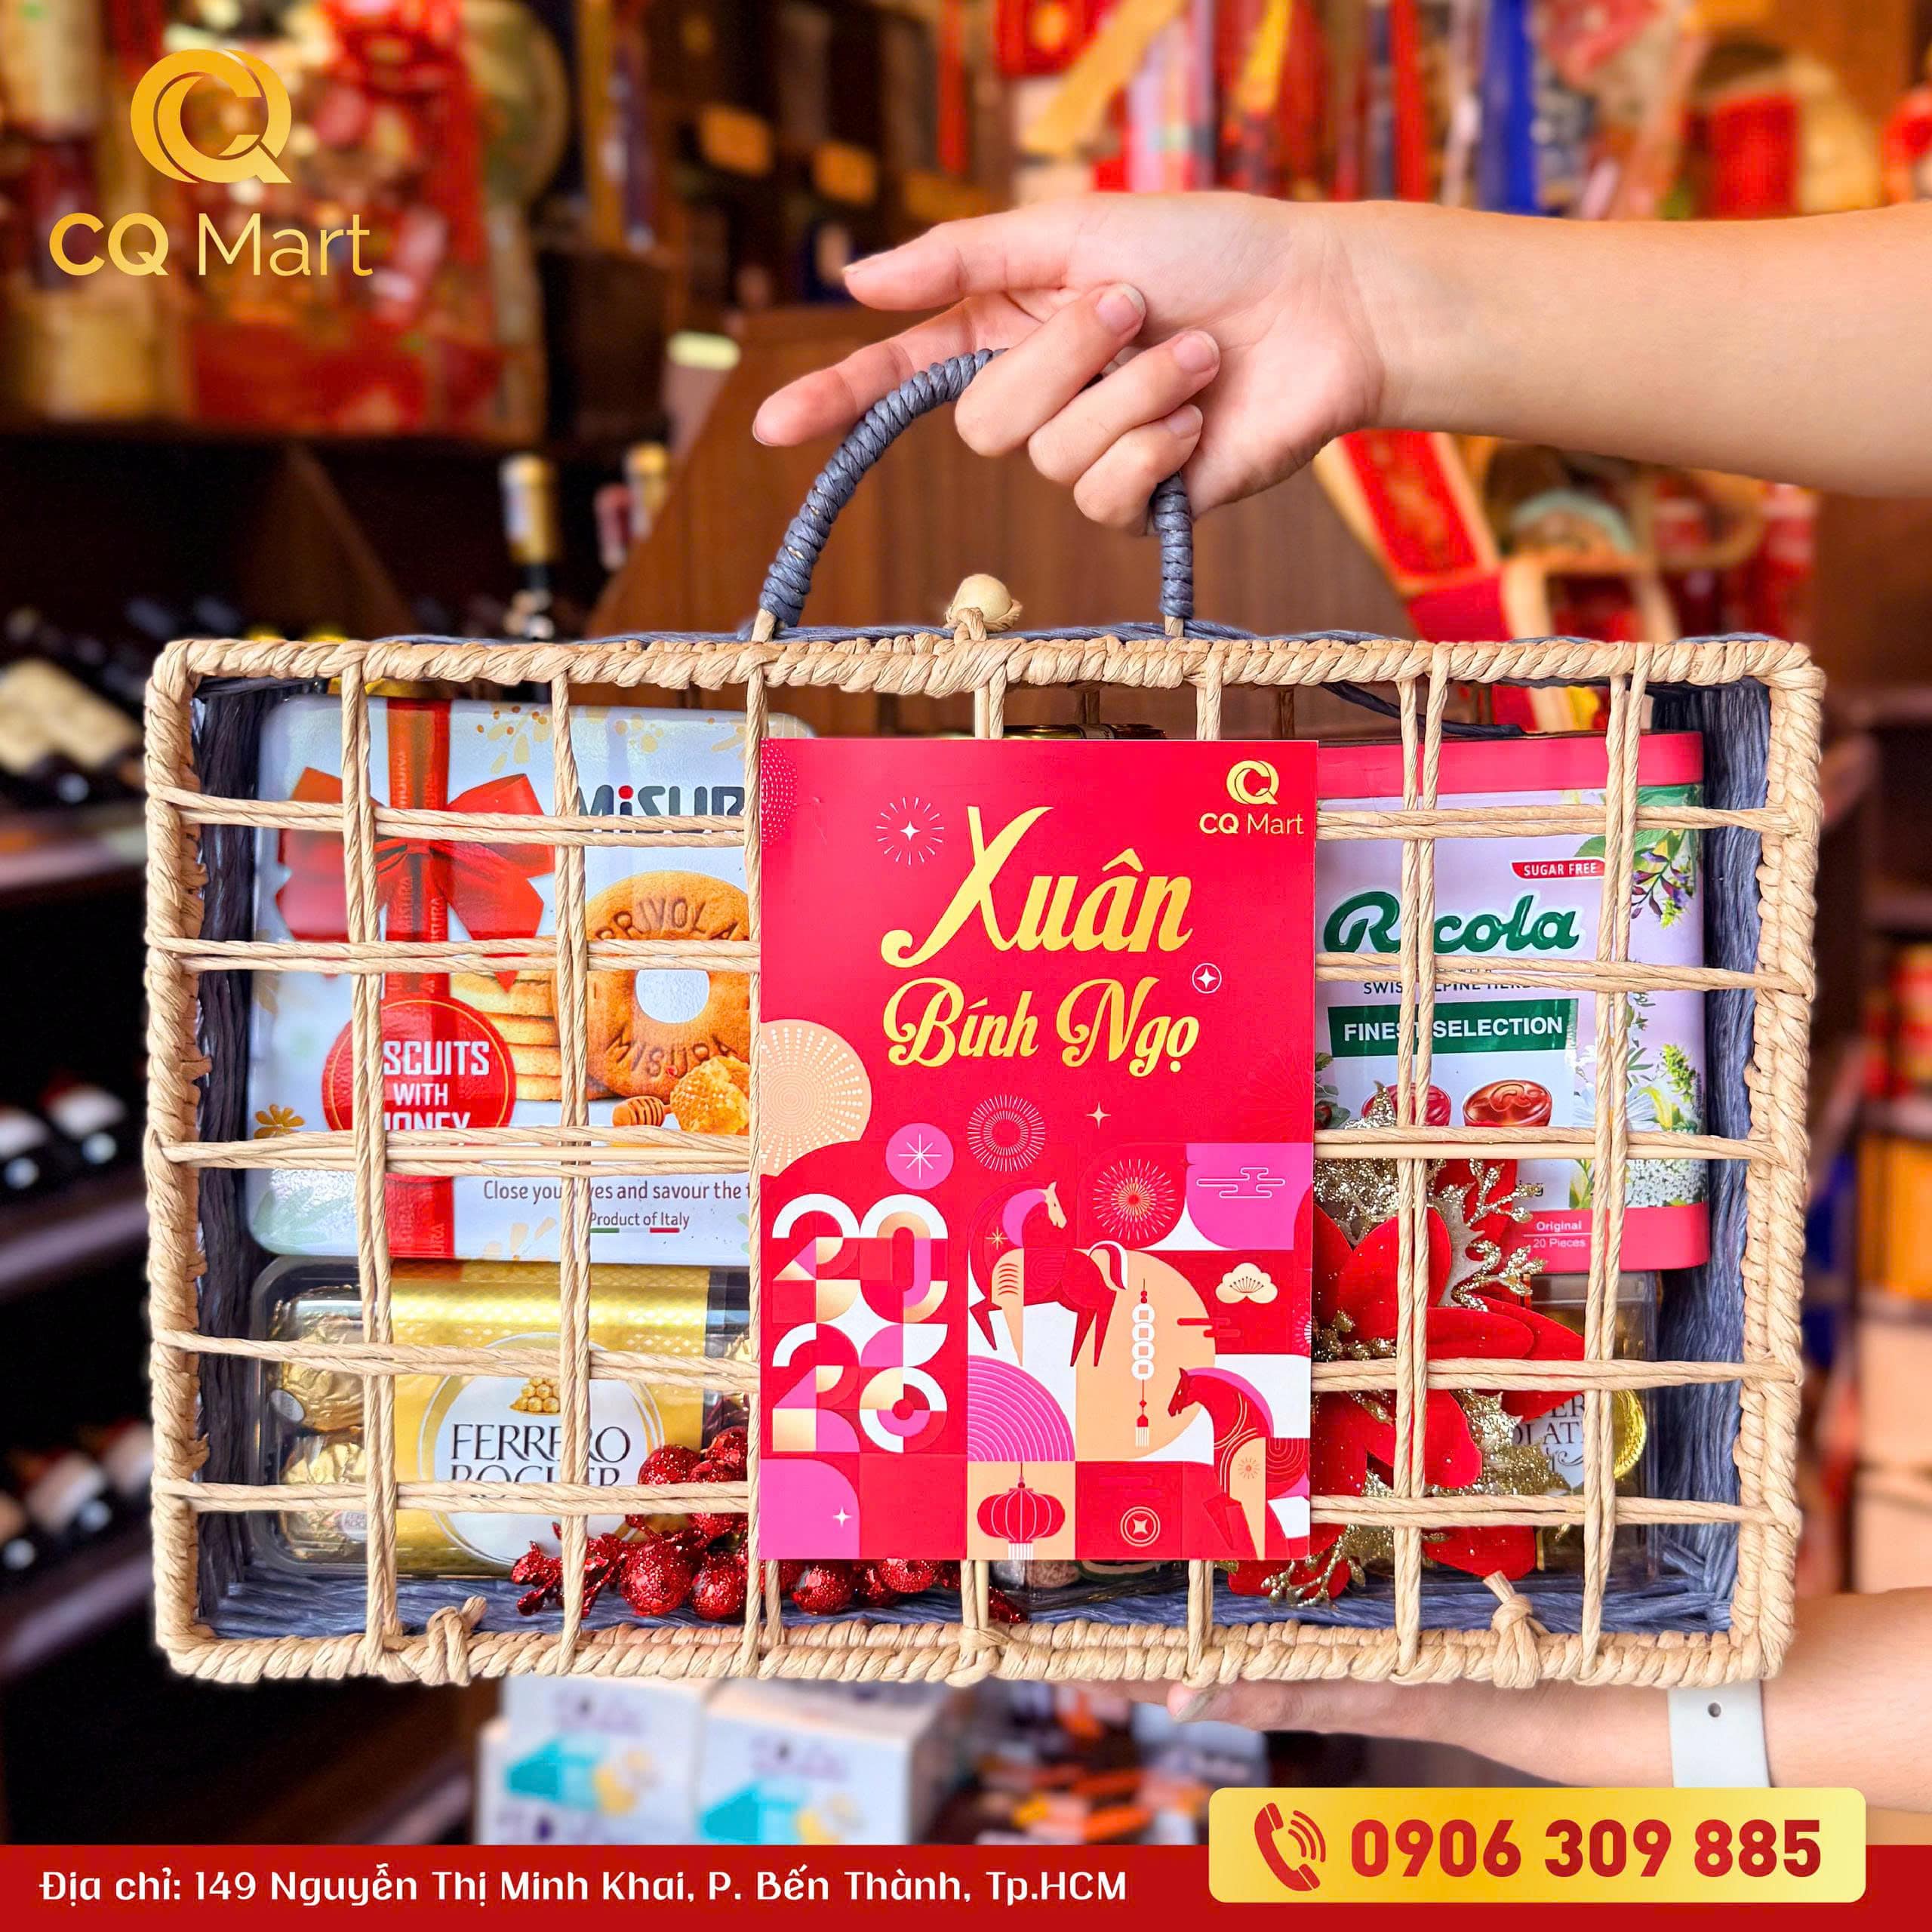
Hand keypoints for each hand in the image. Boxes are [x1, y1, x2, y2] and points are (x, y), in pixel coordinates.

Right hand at [751, 193, 1388, 526]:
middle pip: (981, 422)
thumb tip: (854, 281)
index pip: (903, 377)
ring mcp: (1089, 456)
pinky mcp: (1141, 503)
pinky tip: (1199, 417)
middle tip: (1135, 307)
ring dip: (1130, 393)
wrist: (1320, 308)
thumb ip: (964, 258)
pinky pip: (1103, 497)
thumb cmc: (1212, 252)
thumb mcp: (1077, 230)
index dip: (837, 400)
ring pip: (1049, 458)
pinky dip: (1154, 447)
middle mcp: (1041, 397)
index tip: (769, 428)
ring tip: (1191, 355)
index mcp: (1012, 327)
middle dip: (1063, 356)